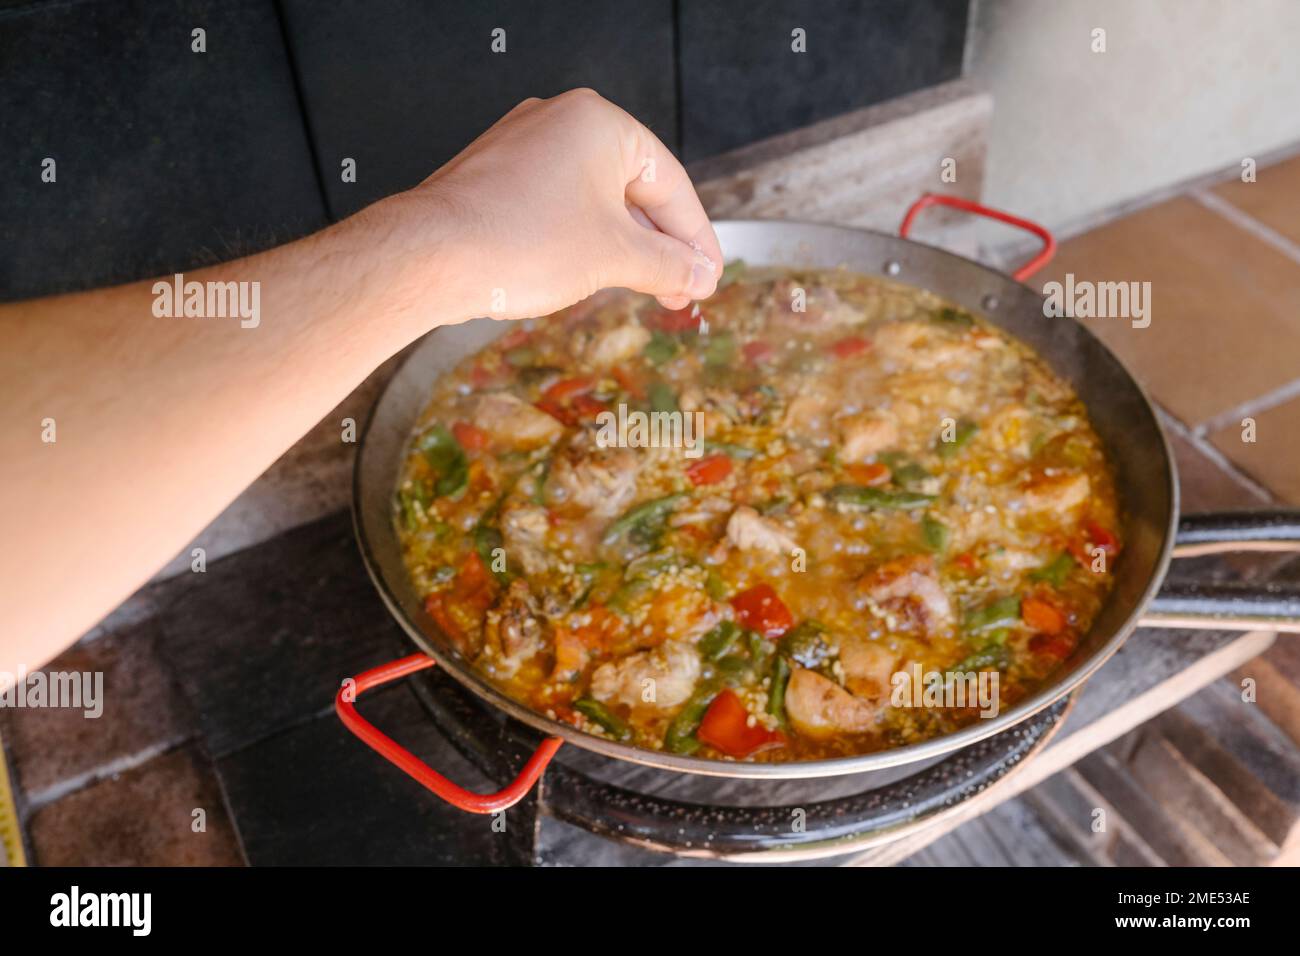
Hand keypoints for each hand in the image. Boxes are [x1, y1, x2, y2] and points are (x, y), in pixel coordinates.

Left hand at [402, 88, 722, 319]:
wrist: (429, 258)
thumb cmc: (519, 243)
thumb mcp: (614, 258)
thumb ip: (667, 265)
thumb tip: (698, 275)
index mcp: (600, 123)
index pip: (670, 183)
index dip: (696, 239)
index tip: (707, 276)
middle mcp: (561, 122)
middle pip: (633, 189)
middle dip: (660, 246)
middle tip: (681, 291)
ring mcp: (524, 146)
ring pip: (595, 199)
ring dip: (624, 246)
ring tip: (644, 288)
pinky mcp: (497, 176)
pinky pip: (558, 204)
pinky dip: (584, 238)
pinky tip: (594, 272)